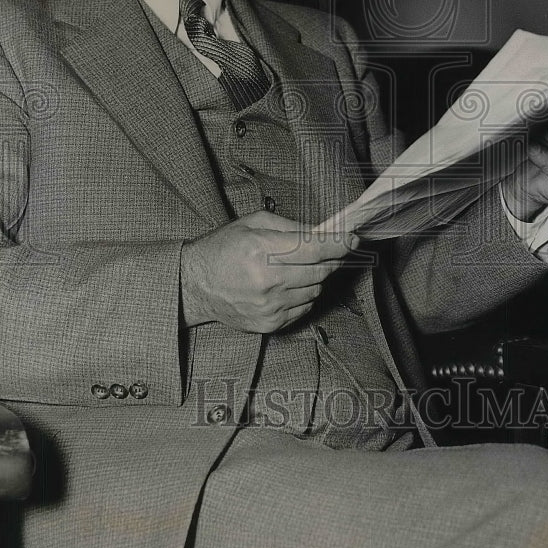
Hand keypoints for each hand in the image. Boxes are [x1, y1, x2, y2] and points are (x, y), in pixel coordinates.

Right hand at [180, 210, 357, 332]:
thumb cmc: (224, 248)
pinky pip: (304, 308)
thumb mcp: (254, 223)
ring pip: (316, 290)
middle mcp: (269, 281)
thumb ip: (292, 227)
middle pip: (322, 271)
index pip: (316, 249)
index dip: (340, 244)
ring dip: (314, 278)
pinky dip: (303, 295)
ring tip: (293, 268)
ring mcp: (270, 306)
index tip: (353, 238)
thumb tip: (325, 232)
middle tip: (329, 250)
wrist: (195, 285)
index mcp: (263, 250)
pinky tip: (285, 286)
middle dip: (331, 258)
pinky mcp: (271, 324)